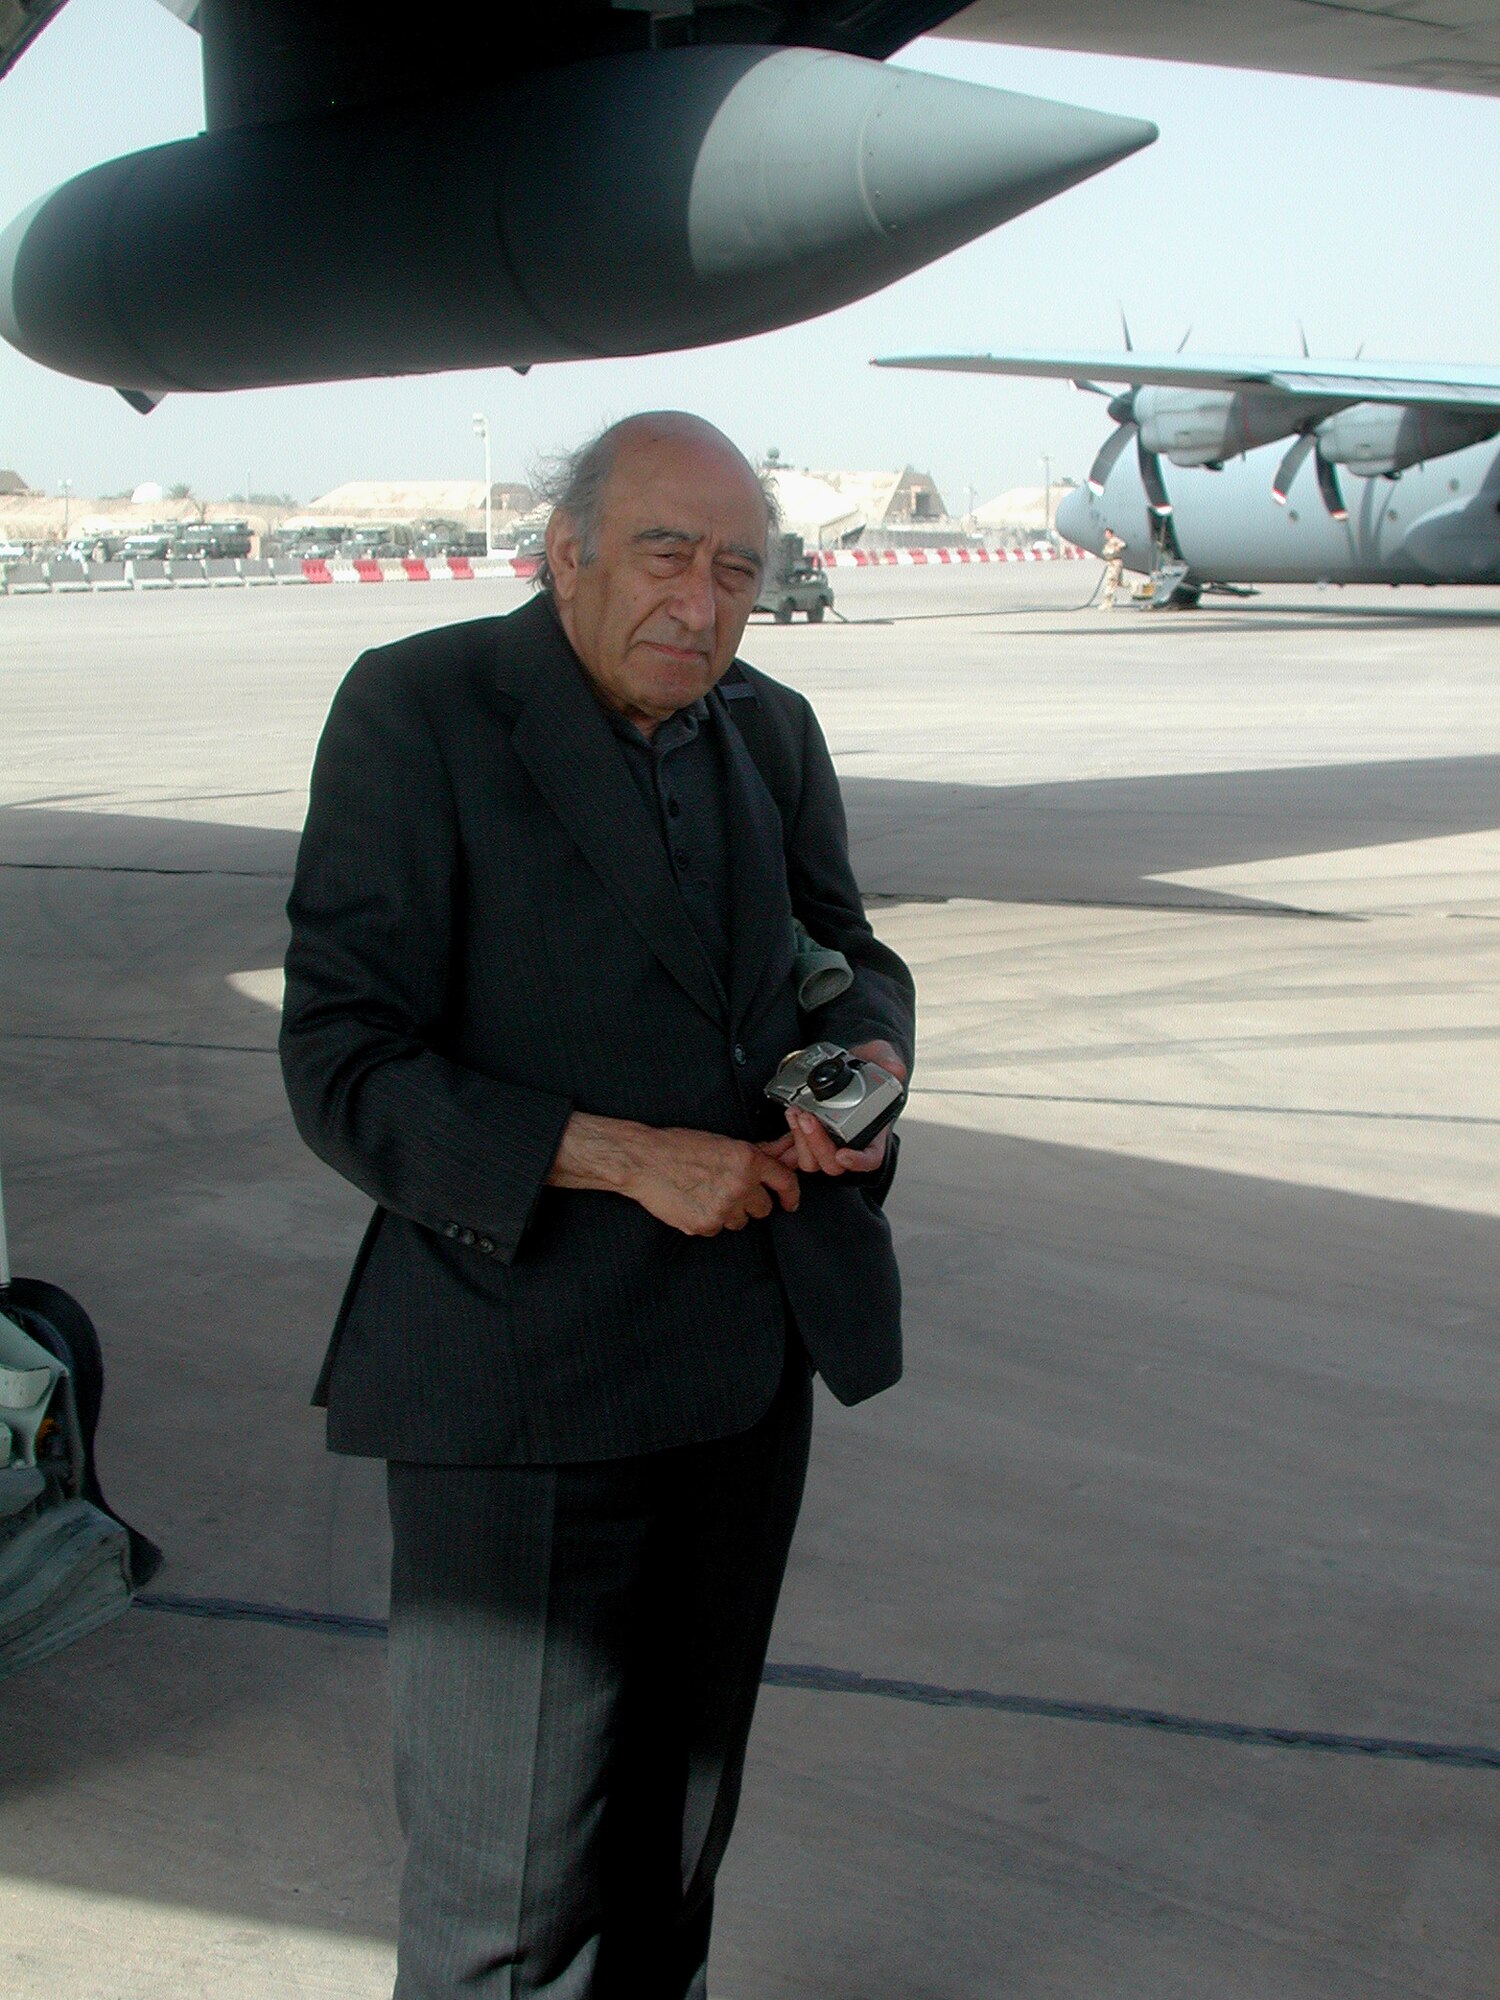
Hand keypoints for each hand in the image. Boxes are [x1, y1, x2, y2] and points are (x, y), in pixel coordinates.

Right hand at [628, 1126, 800, 1234]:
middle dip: (751, 1202)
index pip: (785, 1181)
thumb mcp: (723, 1142)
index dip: (791, 1194)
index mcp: (747, 1160)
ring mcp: (723, 1208)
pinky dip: (709, 1220)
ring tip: (707, 1193)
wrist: (644, 1161)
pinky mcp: (705, 1225)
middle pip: (764, 1208)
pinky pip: (718, 1229)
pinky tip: (694, 1202)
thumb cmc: (679, 1147)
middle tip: (730, 1189)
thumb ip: (757, 1153)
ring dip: (730, 1212)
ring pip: (741, 1221)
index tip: (790, 1202)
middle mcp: (740, 1185)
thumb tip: (783, 1153)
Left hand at [768, 1039, 907, 1177]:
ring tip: (796, 1113)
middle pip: (834, 1164)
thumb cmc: (870, 1067)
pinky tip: (791, 1115)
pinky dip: (791, 1138)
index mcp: (873, 1132)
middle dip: (818, 1144)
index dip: (858, 1162)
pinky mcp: (810, 1135)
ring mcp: (829, 1141)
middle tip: (808, 1118)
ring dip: (801, 1141)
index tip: (844, 1154)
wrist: (851, 1063)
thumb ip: (890, 1062)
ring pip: (812, 1161)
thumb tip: (894, 1069)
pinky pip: (797, 1151)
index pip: (871, 1158)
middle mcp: (850, 1142)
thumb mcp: (884, 1058)